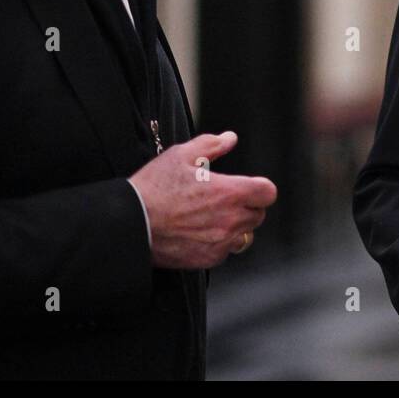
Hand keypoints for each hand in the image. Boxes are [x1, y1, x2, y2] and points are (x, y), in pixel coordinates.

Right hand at [129, 131, 277, 269]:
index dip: (259, 187)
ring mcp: (220, 242)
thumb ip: (211, 145)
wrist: (131, 224)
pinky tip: (201, 233)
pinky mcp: (207, 259)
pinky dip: (219, 244)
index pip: (267, 193)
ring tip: (214, 218)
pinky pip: (226, 251)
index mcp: (229, 193)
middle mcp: (230, 220)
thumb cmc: (154, 188)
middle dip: (247, 206)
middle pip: (258, 214)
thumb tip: (230, 138)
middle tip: (224, 200)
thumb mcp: (181, 156)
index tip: (248, 186)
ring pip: (245, 235)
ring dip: (236, 227)